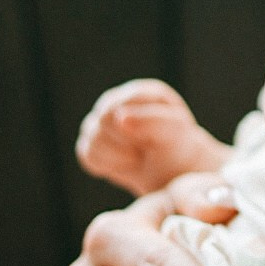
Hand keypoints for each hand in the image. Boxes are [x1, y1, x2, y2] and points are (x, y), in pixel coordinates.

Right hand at [75, 78, 231, 195]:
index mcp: (141, 93)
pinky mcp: (92, 143)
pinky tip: (123, 164)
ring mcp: (101, 122)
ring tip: (137, 158)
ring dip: (117, 156)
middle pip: (103, 120)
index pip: (122, 104)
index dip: (133, 128)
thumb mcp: (174, 132)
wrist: (172, 172)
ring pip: (93, 138)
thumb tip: (120, 117)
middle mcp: (117, 102)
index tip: (149, 141)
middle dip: (125, 142)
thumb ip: (151, 121)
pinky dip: (106, 165)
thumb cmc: (177, 147)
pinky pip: (87, 155)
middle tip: (144, 151)